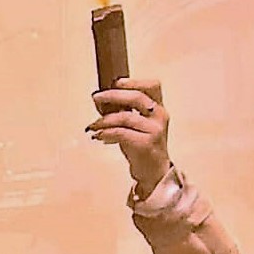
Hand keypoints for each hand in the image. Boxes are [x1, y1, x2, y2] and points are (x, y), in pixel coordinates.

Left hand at [88, 77, 172, 193]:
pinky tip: (98, 136)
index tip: (115, 82)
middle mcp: (160, 116)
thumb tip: (99, 100)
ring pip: (126, 117)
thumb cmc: (140, 146)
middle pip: (137, 97)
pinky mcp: (147, 144)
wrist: (153, 171)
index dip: (134, 81)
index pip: (153, 86)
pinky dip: (107, 132)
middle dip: (113, 95)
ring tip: (93, 125)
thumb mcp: (133, 125)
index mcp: (158, 108)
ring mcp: (155, 130)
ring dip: (105, 119)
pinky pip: (122, 133)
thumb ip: (121, 111)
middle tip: (96, 97)